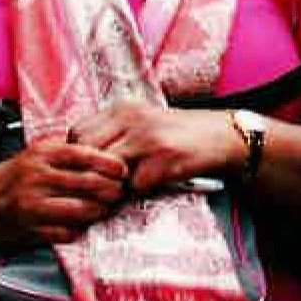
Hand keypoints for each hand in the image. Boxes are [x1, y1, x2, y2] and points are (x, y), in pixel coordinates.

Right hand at [0, 137, 129, 249]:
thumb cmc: (15, 177)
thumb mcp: (37, 155)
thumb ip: (67, 153)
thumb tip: (108, 156)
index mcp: (42, 153)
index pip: (84, 154)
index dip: (109, 163)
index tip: (122, 170)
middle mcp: (37, 176)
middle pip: (87, 183)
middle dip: (111, 190)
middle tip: (119, 193)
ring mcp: (32, 203)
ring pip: (80, 209)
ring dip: (99, 211)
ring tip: (105, 209)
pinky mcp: (30, 228)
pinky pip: (66, 232)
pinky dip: (78, 230)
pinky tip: (82, 225)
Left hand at [68, 99, 231, 194]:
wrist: (223, 137)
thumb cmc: (179, 135)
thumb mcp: (142, 124)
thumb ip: (113, 136)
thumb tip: (82, 162)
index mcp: (122, 109)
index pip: (77, 133)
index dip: (79, 156)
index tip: (90, 169)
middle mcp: (131, 118)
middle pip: (86, 152)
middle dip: (92, 174)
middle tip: (104, 186)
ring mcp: (148, 137)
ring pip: (107, 170)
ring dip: (113, 186)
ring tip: (125, 189)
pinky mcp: (165, 158)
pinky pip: (136, 184)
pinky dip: (140, 191)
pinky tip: (152, 185)